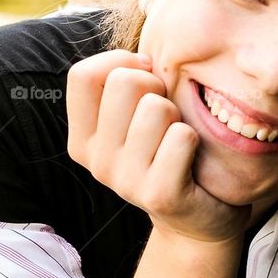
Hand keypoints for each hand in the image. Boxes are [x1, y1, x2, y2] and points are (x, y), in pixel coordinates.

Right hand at [66, 49, 251, 245]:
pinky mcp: (159, 195)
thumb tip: (144, 58)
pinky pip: (181, 136)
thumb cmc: (166, 151)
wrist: (195, 218)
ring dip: (177, 115)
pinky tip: (191, 158)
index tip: (145, 76)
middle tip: (166, 114)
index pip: (82, 75)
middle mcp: (96, 161)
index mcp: (82, 138)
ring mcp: (124, 181)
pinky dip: (194, 139)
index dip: (119, 61)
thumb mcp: (133, 119)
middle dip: (155, 86)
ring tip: (177, 138)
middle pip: (123, 82)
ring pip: (155, 107)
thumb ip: (123, 85)